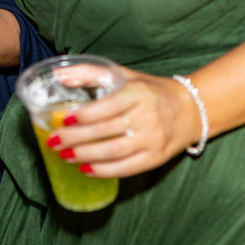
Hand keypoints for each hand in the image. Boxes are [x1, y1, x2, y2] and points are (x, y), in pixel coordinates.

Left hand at [44, 68, 202, 177]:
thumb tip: (59, 73)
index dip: (83, 115)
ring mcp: (153, 140)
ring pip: (114, 152)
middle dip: (76, 138)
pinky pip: (126, 168)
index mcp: (137, 93)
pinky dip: (103, 171)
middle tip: (54, 141)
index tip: (61, 120)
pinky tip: (85, 168)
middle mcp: (146, 117)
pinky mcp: (156, 158)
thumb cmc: (150, 90)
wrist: (190, 110)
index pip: (107, 107)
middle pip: (105, 131)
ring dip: (85, 156)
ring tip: (64, 155)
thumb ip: (91, 73)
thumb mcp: (124, 75)